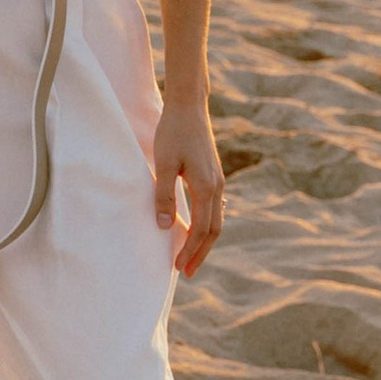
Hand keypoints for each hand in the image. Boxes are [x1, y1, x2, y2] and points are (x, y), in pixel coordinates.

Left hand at [151, 93, 224, 275]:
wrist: (188, 107)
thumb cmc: (173, 132)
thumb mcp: (164, 163)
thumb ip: (164, 195)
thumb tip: (165, 226)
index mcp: (206, 186)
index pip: (201, 229)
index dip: (190, 250)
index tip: (178, 267)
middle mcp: (216, 186)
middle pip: (213, 230)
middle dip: (201, 253)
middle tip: (187, 272)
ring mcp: (217, 181)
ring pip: (215, 220)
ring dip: (204, 241)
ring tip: (190, 257)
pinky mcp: (212, 175)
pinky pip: (213, 208)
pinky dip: (205, 225)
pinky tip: (193, 230)